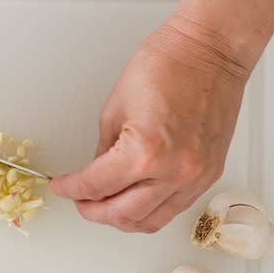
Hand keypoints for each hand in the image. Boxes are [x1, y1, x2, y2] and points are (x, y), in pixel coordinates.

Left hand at [50, 18, 250, 232]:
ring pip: (150, 221)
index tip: (62, 187)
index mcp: (144, 152)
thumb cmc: (167, 65)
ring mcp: (195, 177)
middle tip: (80, 200)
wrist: (210, 51)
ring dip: (122, 218)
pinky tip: (135, 199)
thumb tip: (95, 176)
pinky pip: (174, 208)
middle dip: (93, 211)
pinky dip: (149, 210)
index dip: (72, 190)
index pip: (97, 187)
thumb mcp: (114, 109)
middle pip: (123, 215)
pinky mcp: (210, 175)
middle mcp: (174, 172)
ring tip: (104, 204)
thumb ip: (103, 151)